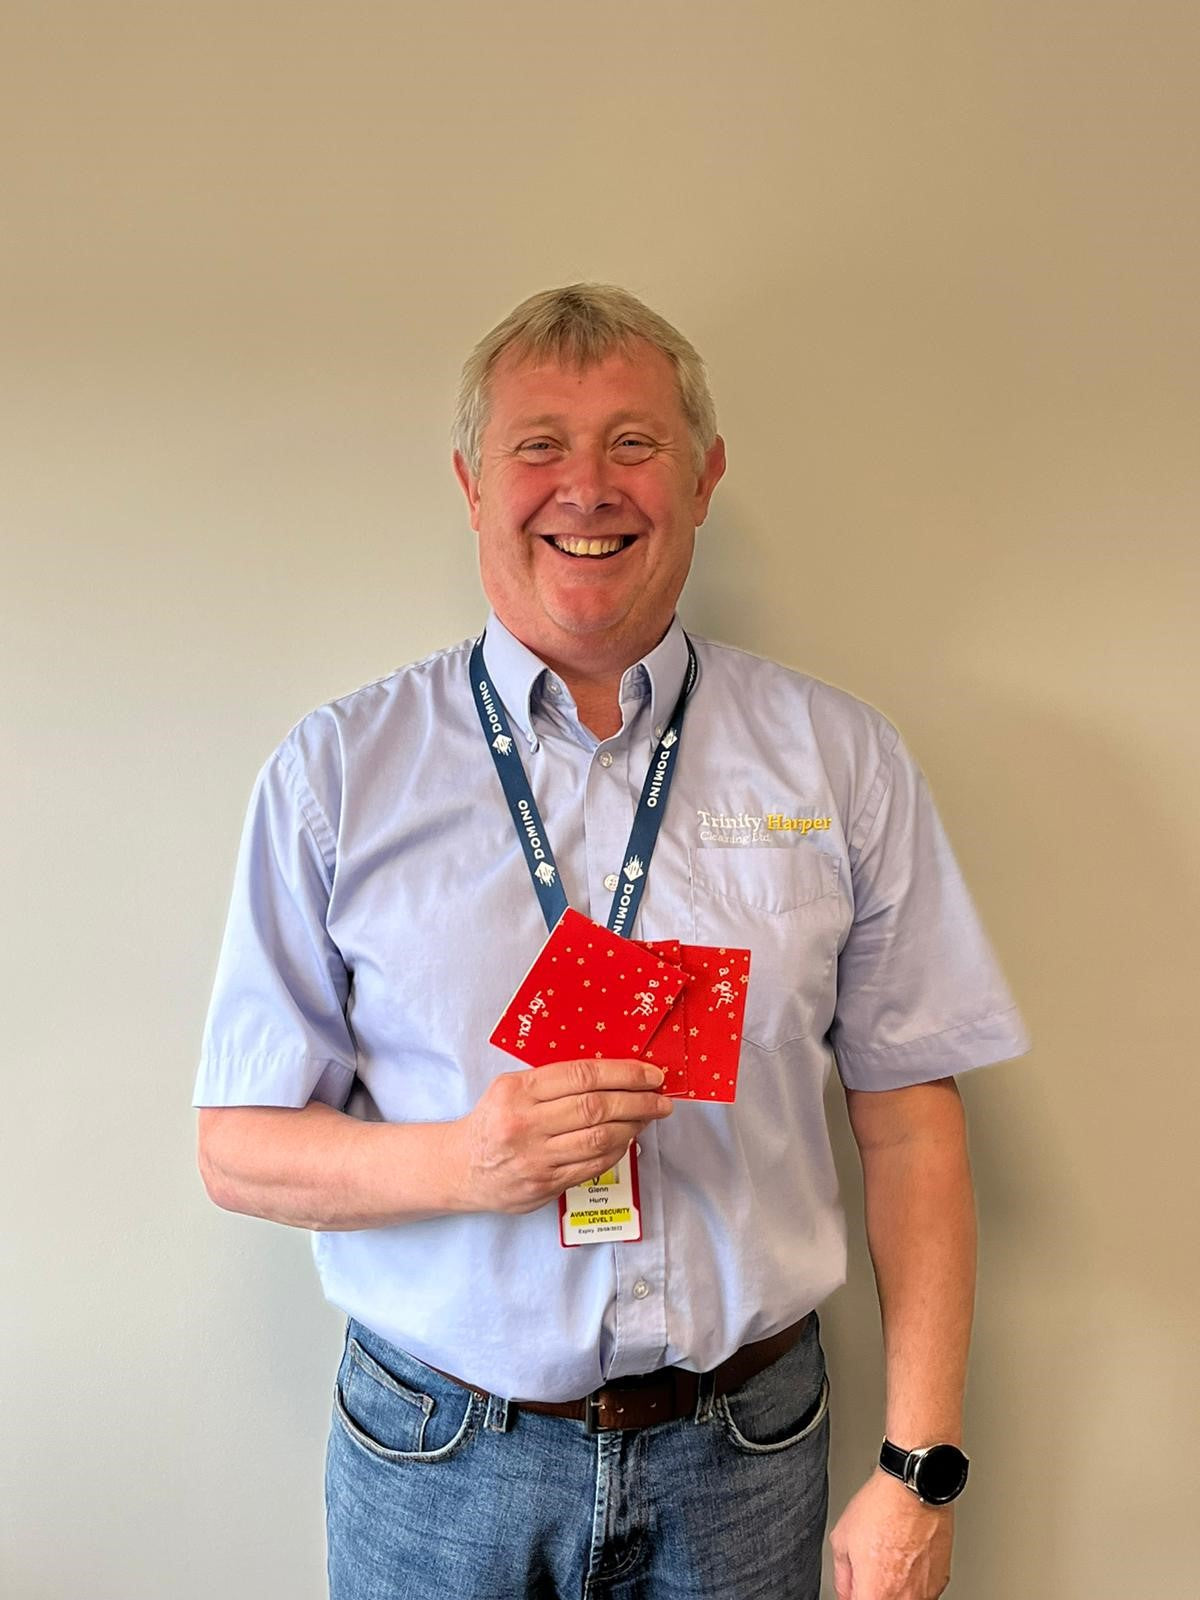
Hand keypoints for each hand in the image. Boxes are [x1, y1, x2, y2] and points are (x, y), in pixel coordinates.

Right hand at [455, 1058, 672, 1213]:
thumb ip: (554, 1081)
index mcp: (518, 1089)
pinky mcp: (543, 1185)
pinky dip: (617, 1151)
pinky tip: (628, 1139)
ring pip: (599, 1139)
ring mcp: (535, 1157)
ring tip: (650, 1117)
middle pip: (596, 1107)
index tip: (650, 1074)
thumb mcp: (512, 1087)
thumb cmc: (493, 1121)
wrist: (460, 1167)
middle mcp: (525, 1123)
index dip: (624, 1074)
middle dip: (638, 1101)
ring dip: (634, 1126)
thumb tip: (612, 1076)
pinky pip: (592, 1166)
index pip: (582, 1075)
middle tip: (662, 1098)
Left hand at [829, 1469, 953, 1598]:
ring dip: (893, 1589)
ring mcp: (925, 1593)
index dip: (854, 1594)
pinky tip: (904, 1559)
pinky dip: (911, 1581)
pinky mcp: (940, 1582)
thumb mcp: (842, 1540)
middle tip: (869, 1571)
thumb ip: (843, 1578)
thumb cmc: (881, 1508)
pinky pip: (921, 1592)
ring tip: (888, 1561)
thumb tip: (846, 1593)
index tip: (855, 1586)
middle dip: (873, 1591)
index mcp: (875, 1594)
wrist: (914, 1488)